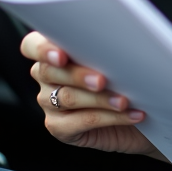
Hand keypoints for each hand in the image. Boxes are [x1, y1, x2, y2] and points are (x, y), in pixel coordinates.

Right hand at [20, 31, 166, 160]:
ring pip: (68, 98)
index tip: (61, 56)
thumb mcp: (115, 58)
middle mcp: (46, 76)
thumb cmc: (125, 77)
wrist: (139, 113)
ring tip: (124, 101)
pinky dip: (110, 118)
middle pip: (49, 72)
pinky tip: (131, 115)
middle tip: (102, 80)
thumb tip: (117, 43)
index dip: (42, 49)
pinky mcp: (59, 127)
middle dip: (78, 75)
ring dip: (100, 99)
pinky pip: (81, 122)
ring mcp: (49, 103)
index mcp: (53, 51)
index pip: (32, 46)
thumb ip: (104, 49)